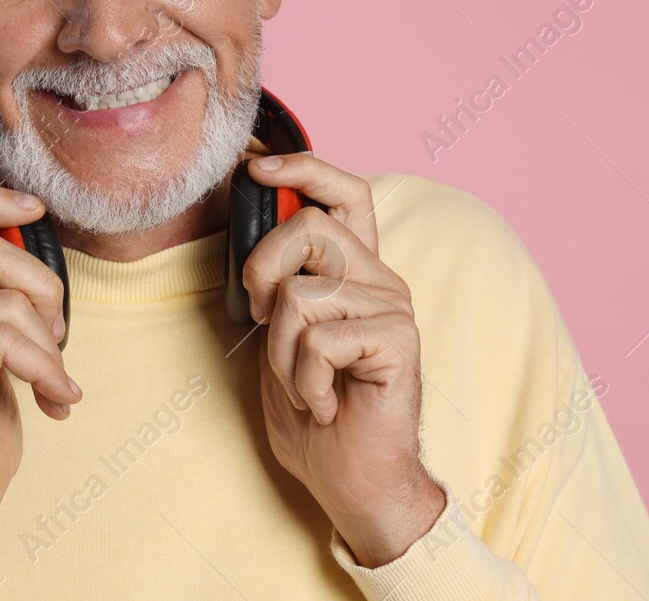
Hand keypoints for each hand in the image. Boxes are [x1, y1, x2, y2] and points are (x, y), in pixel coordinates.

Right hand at [0, 184, 79, 600]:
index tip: (32, 208)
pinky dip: (42, 369)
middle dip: (44, 292)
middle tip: (56, 341)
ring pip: (5, 301)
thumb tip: (33, 239)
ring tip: (54, 383)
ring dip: (47, 347)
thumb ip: (1, 298)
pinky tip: (53, 401)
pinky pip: (2, 339)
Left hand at [241, 154, 445, 567]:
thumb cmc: (314, 414)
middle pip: (306, 226)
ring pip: (301, 293)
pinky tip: (324, 406)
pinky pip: (319, 339)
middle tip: (261, 320)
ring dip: (279, 351)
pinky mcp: (398, 339)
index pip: (342, 193)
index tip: (256, 167)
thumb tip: (249, 232)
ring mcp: (393, 306)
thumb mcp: (277, 339)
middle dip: (260, 271)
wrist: (353, 482)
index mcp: (354, 271)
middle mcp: (379, 278)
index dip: (302, 168)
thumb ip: (275, 288)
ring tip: (302, 385)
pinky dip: (302, 381)